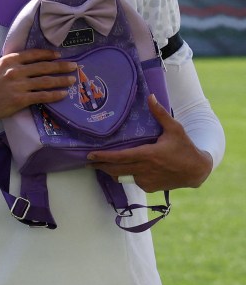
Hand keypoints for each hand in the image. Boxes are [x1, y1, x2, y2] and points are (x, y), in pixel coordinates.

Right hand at [0, 49, 76, 130]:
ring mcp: (20, 86)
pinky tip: (63, 94)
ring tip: (71, 80)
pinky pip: (42, 96)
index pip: (34, 55)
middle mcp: (16, 71)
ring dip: (62, 80)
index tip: (58, 55)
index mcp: (9, 61)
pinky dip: (55, 95)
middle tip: (74, 66)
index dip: (48, 55)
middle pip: (44, 67)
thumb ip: (2, 62)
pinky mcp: (21, 100)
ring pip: (46, 81)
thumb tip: (12, 61)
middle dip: (61, 66)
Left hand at [88, 95, 213, 191]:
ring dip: (111, 172)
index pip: (120, 157)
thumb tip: (151, 96)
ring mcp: (147, 180)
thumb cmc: (185, 148)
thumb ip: (160, 114)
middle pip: (115, 170)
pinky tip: (121, 170)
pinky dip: (126, 176)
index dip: (103, 157)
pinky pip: (132, 181)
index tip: (90, 155)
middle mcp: (145, 169)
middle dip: (100, 165)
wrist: (197, 171)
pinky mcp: (150, 188)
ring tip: (100, 165)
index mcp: (149, 155)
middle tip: (88, 161)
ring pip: (122, 177)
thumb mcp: (175, 129)